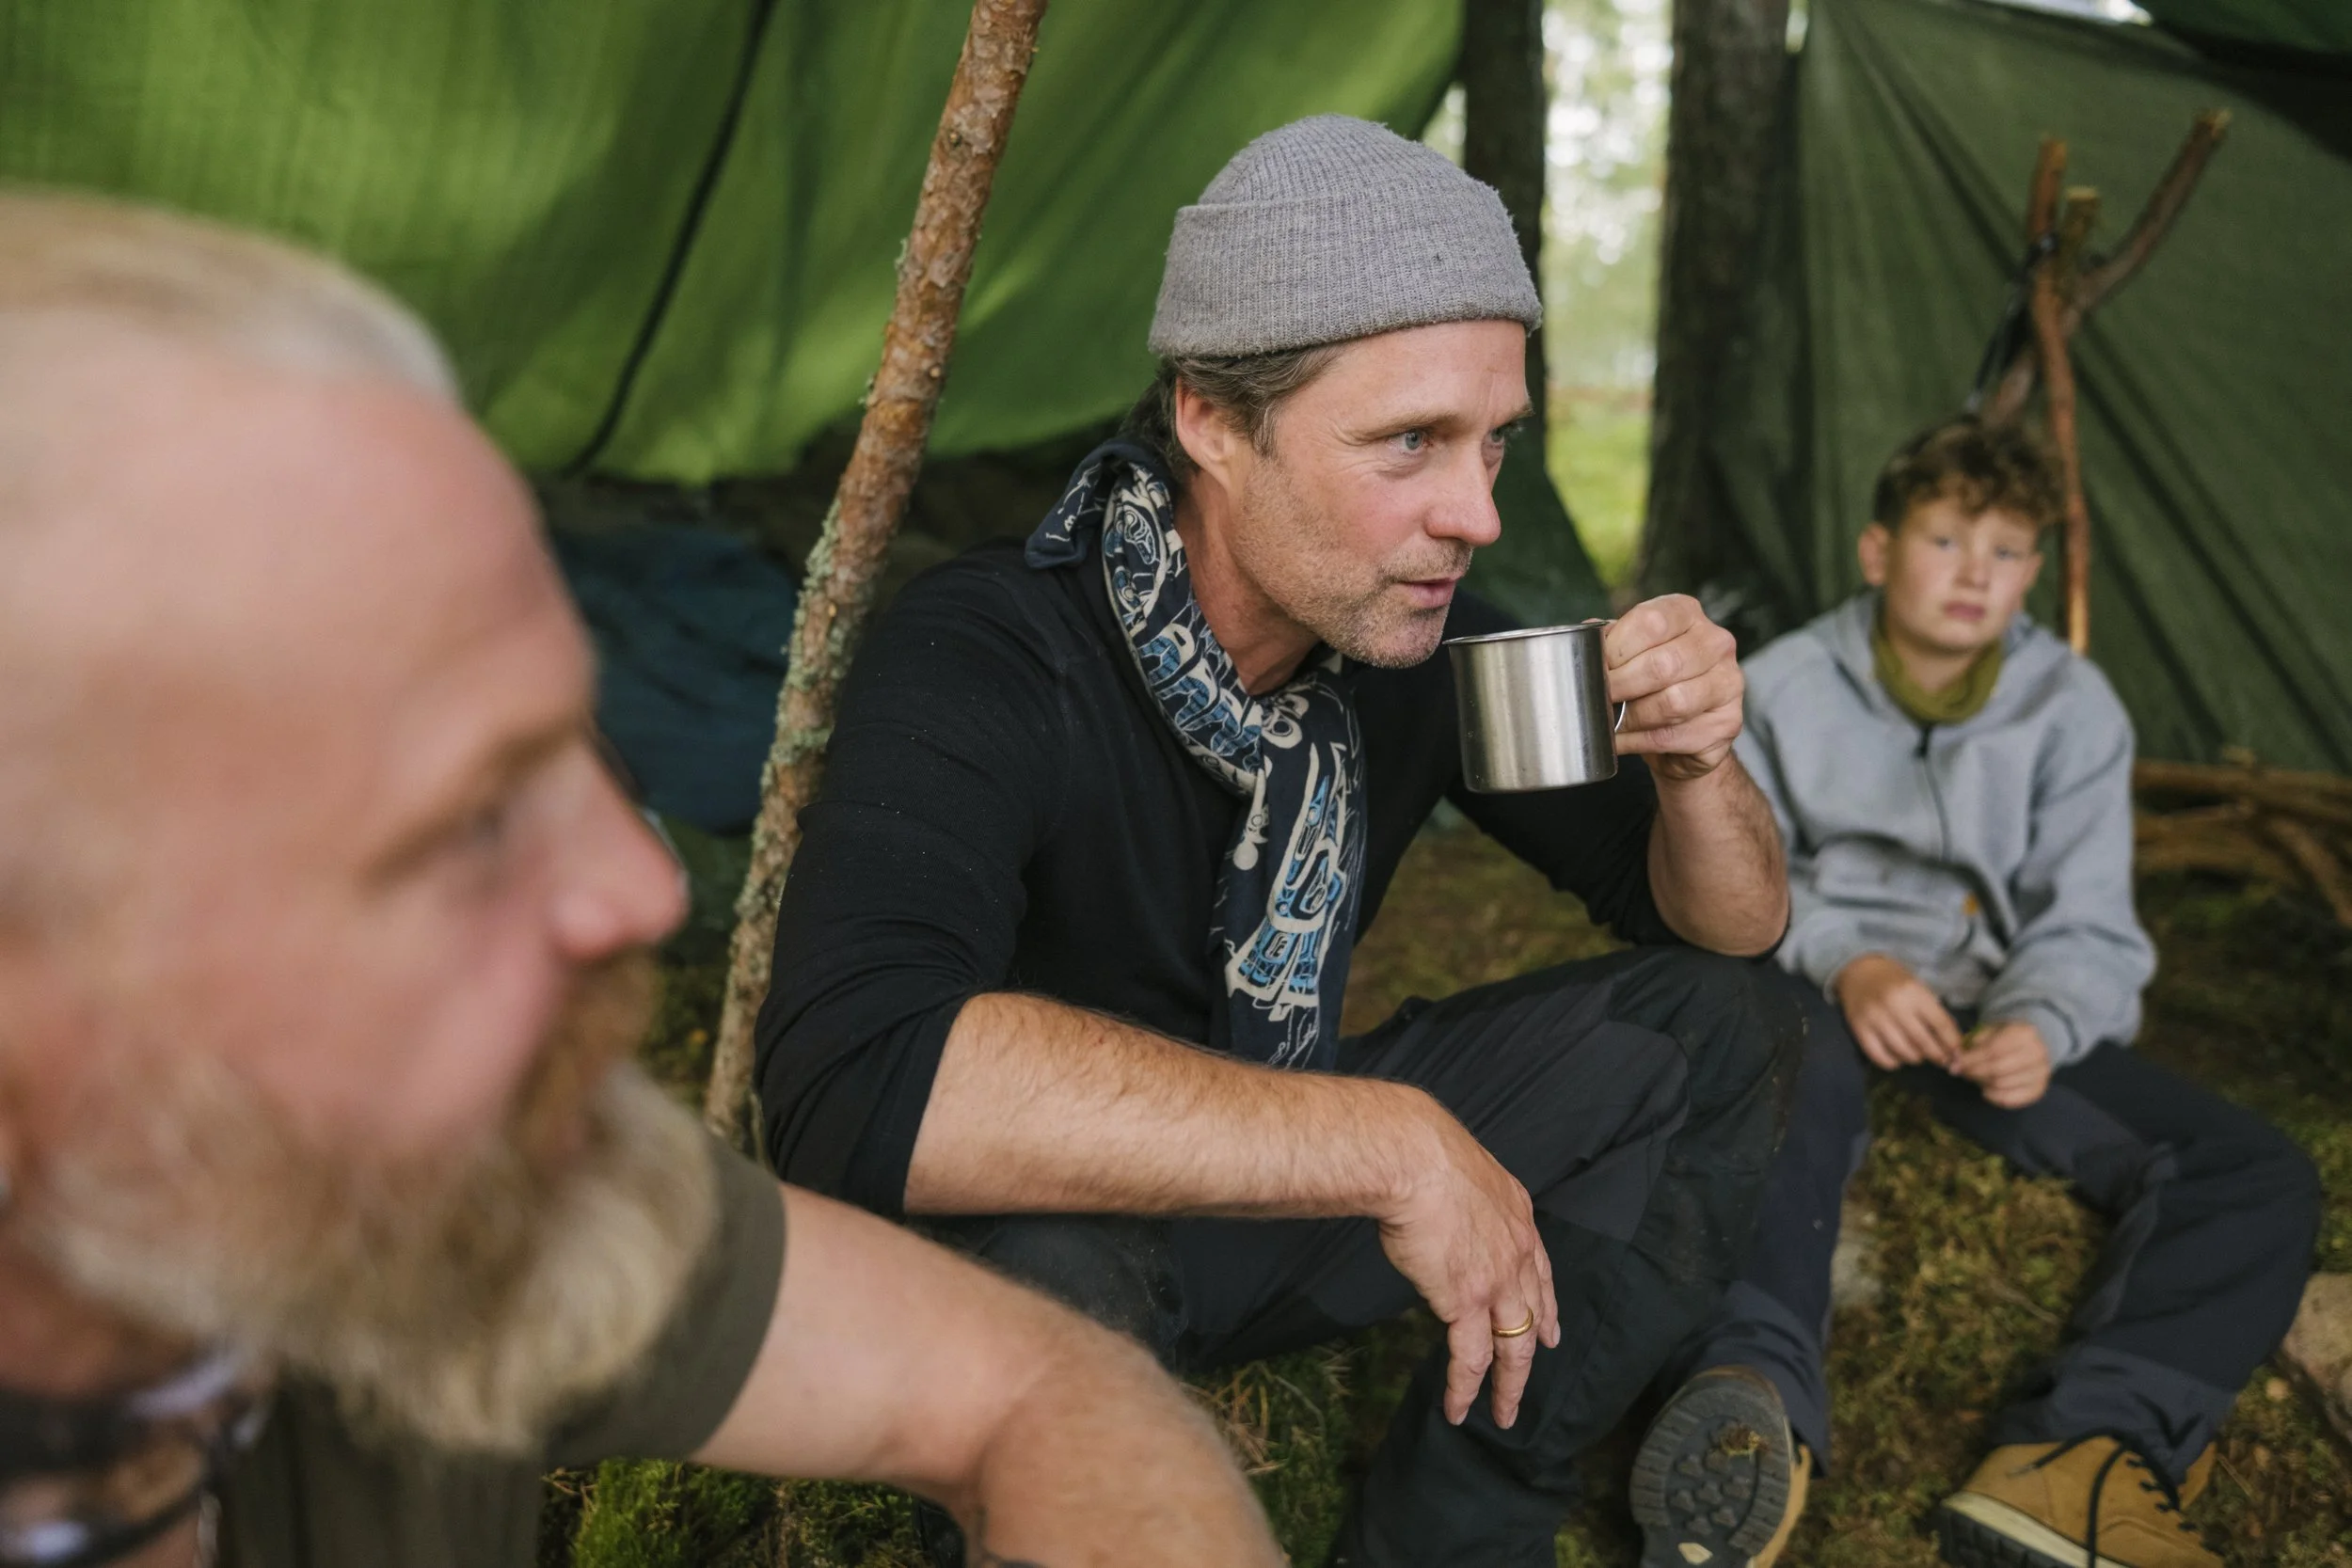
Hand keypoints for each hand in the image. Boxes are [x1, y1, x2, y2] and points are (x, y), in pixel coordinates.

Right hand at [1375, 1098, 1559, 1429]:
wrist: (1413, 1157)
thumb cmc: (1421, 1153)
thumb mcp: (1461, 1172)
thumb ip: (1463, 1200)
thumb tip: (1440, 1210)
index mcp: (1517, 1216)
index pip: (1540, 1272)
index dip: (1546, 1305)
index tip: (1551, 1331)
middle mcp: (1517, 1251)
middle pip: (1533, 1315)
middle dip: (1532, 1354)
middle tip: (1529, 1380)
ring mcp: (1497, 1280)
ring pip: (1511, 1347)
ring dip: (1507, 1385)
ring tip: (1504, 1414)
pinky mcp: (1466, 1301)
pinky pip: (1470, 1358)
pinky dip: (1465, 1388)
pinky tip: (1460, 1408)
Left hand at [1602, 595, 1743, 781]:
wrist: (1681, 733)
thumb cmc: (1650, 683)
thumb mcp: (1628, 651)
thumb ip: (1608, 641)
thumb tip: (1584, 638)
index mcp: (1687, 614)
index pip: (1651, 622)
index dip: (1616, 649)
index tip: (1596, 668)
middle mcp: (1716, 643)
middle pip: (1663, 665)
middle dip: (1621, 686)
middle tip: (1600, 699)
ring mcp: (1729, 682)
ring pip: (1672, 703)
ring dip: (1632, 717)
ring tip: (1613, 721)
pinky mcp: (1728, 722)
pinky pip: (1675, 735)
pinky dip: (1639, 741)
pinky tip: (1625, 739)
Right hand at [1834, 953, 1962, 1069]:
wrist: (1859, 972)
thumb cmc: (1894, 982)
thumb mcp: (1918, 989)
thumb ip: (1935, 1014)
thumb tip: (1954, 1045)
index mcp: (1913, 991)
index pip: (1940, 1024)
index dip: (1953, 1042)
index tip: (1958, 1053)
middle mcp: (1894, 1005)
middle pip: (1923, 1042)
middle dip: (1937, 1055)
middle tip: (1941, 1059)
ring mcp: (1875, 1019)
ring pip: (1903, 1052)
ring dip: (1915, 1058)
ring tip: (1918, 1054)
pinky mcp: (1859, 1029)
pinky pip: (1881, 1058)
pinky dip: (1893, 1062)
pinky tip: (1897, 1056)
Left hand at [1955, 1021, 2052, 1107]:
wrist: (2031, 1045)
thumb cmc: (2006, 1037)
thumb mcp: (1991, 1030)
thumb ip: (1975, 1041)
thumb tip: (1958, 1057)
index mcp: (2025, 1033)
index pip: (1993, 1050)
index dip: (1971, 1059)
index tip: (1955, 1063)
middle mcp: (2038, 1053)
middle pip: (1998, 1069)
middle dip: (1975, 1072)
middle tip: (1962, 1072)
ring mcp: (2041, 1073)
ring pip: (2003, 1085)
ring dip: (1982, 1083)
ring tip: (1974, 1078)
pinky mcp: (2039, 1090)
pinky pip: (2012, 1099)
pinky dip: (1994, 1097)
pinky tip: (1986, 1090)